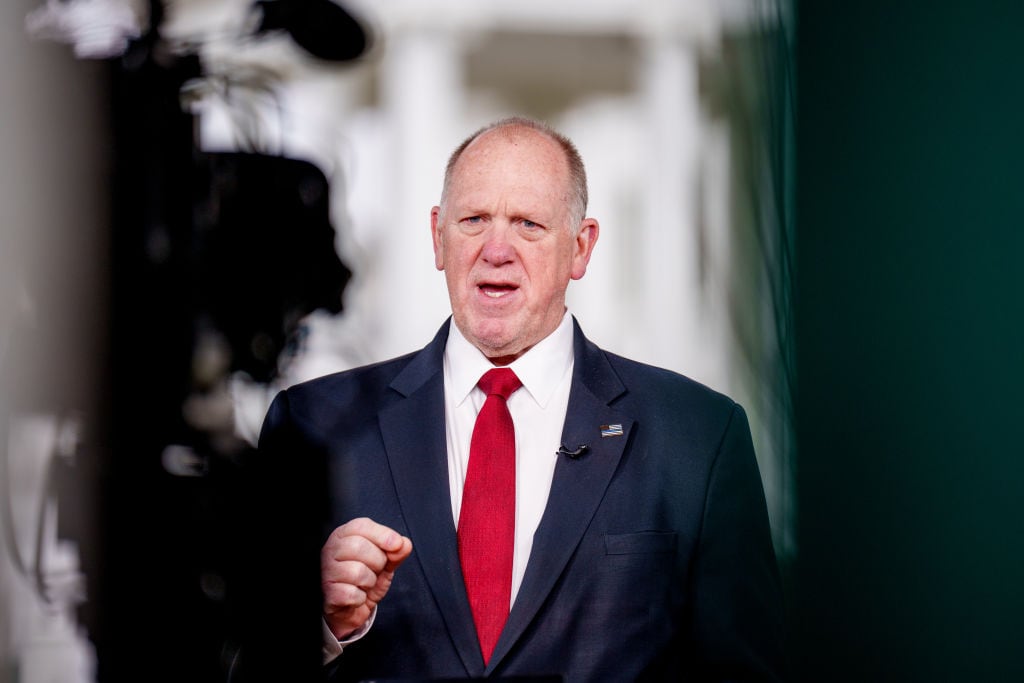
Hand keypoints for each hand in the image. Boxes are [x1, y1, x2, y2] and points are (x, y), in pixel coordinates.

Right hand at [321, 517, 412, 639]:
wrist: (351, 609)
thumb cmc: (365, 579)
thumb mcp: (385, 562)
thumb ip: (396, 551)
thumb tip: (404, 544)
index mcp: (344, 535)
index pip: (361, 526)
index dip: (382, 534)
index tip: (396, 545)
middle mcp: (331, 550)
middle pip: (359, 546)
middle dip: (378, 561)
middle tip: (376, 569)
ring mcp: (327, 571)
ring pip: (357, 572)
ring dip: (370, 581)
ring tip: (365, 584)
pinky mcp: (329, 593)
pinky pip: (352, 594)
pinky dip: (361, 598)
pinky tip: (357, 596)